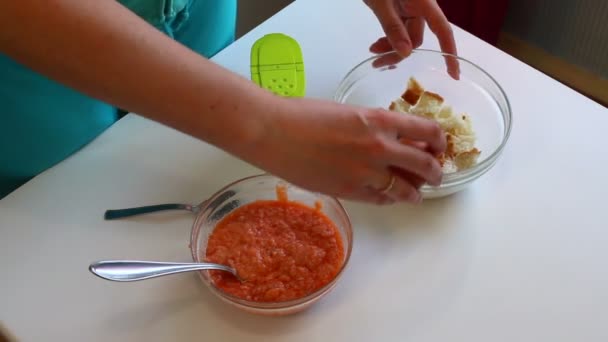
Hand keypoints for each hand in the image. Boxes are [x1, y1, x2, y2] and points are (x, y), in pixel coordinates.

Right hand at [250, 98, 445, 204]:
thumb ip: (374, 126)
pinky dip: (389, 199)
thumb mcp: (348, 112)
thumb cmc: (304, 114)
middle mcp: (380, 146)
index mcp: (381, 119)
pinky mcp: (350, 192)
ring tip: (414, 193)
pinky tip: (387, 196)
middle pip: (425, 164)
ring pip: (407, 189)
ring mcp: (366, 172)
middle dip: (435, 172)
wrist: (273, 132)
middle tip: (434, 175)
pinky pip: (382, 200)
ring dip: (415, 192)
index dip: (440, 141)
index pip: (428, 131)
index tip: (439, 146)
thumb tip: (390, 141)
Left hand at [364, 0, 459, 78]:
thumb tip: (406, 53)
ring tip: (373, 53)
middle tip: (378, 63)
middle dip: (400, 53)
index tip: (454, 74)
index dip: (450, 53)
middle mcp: (420, 7)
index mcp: (424, 3)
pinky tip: (376, 45)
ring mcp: (409, 8)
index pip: (443, 31)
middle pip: (417, 39)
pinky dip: (388, 38)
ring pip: (406, 36)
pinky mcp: (398, 8)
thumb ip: (393, 27)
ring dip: (390, 47)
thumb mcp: (382, 2)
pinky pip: (398, 29)